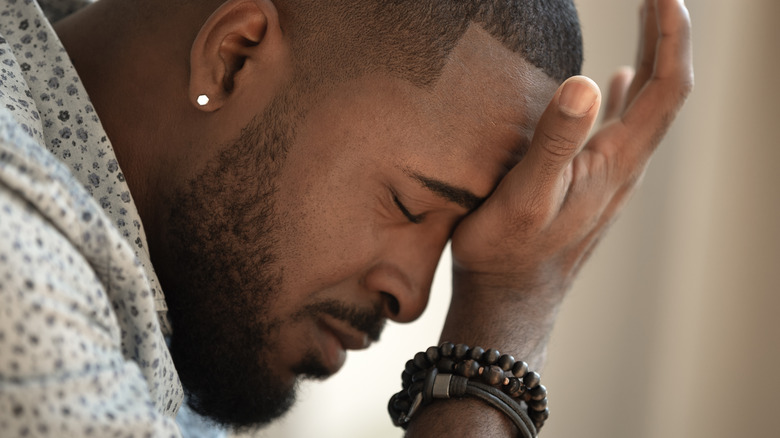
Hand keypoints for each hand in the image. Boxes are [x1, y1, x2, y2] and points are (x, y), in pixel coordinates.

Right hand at [451, 0, 692, 303]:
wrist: (508, 300)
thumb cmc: (507, 252)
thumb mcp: (524, 196)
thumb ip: (554, 141)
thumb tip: (586, 81)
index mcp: (616, 162)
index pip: (666, 87)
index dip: (671, 35)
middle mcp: (623, 166)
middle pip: (664, 92)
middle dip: (666, 37)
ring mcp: (609, 176)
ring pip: (644, 108)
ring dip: (650, 60)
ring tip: (646, 21)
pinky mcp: (591, 183)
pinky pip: (621, 127)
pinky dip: (626, 94)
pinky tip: (614, 82)